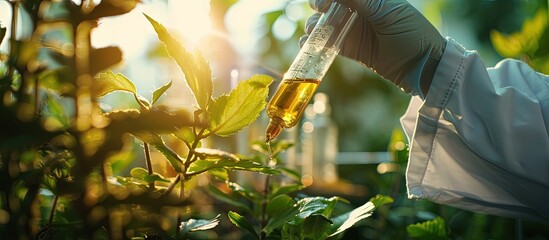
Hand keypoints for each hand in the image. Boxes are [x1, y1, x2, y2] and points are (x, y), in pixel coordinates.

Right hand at [303, 0, 445, 96]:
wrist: (424, 68)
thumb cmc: (413, 35)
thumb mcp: (388, 14)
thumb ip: (361, 2)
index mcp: (374, 0)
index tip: (321, 4)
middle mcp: (362, 13)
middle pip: (332, 7)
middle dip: (319, 10)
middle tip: (317, 16)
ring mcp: (356, 31)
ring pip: (327, 26)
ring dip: (315, 28)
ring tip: (311, 34)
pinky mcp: (354, 50)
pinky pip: (330, 45)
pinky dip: (317, 45)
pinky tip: (308, 45)